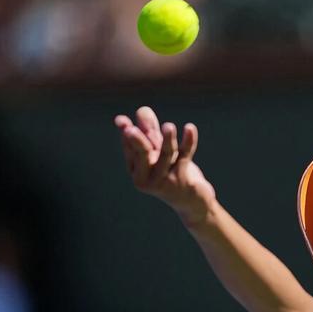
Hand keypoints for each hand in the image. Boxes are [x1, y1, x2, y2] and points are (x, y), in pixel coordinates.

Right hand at [115, 106, 215, 225]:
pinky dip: (188, 141)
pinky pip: (185, 156)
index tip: (122, 121)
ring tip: (168, 126)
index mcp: (137, 171)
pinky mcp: (183, 181)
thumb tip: (142, 110)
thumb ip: (150, 131)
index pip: (130, 150)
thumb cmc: (171, 173)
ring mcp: (165, 181)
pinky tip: (189, 127)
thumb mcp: (158, 153)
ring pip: (166, 154)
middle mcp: (147, 179)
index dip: (127, 134)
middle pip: (142, 154)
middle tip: (132, 130)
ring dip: (168, 138)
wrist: (190, 201)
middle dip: (138, 140)